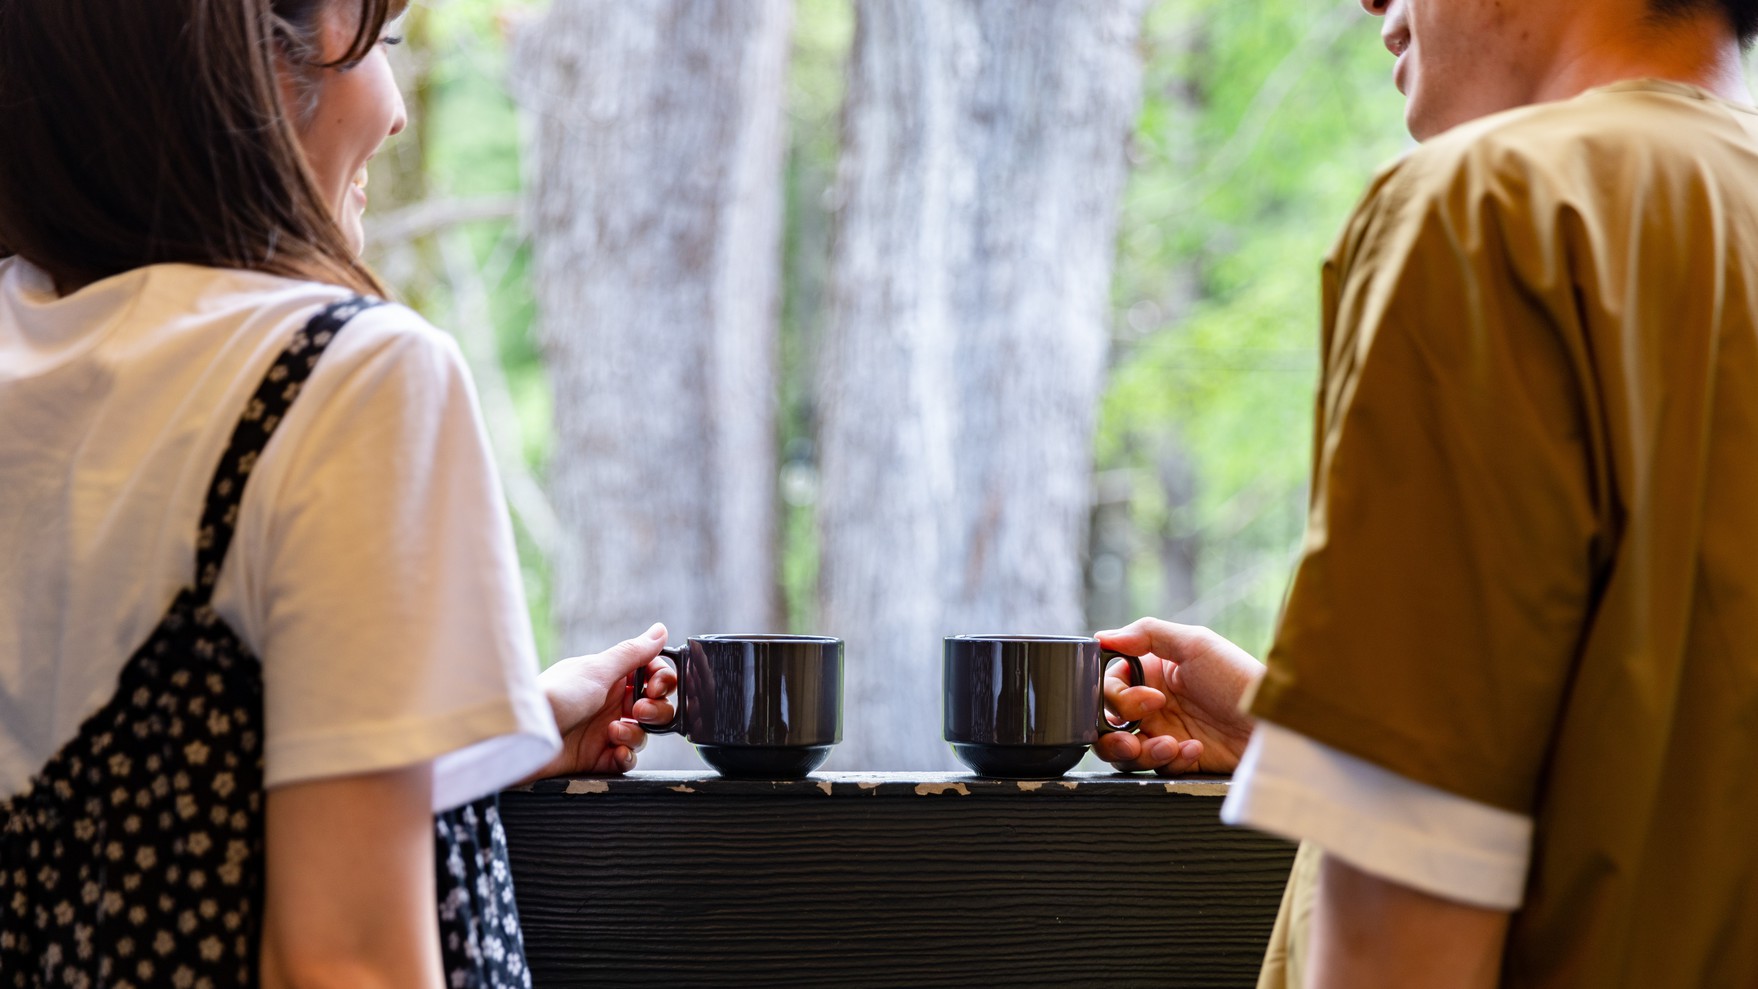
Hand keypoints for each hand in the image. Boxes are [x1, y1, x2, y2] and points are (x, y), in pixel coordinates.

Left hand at [522, 622, 677, 781]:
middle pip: (653, 706)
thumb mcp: (597, 670)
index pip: (651, 675)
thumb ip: (632, 652)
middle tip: (638, 711)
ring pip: (642, 733)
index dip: (661, 681)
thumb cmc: (555, 696)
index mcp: (610, 677)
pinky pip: (625, 759)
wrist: (524, 736)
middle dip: (655, 710)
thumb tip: (660, 629)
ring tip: (614, 733)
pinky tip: (616, 752)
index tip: (655, 687)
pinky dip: (626, 756)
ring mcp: (603, 731)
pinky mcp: (597, 757)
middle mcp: (609, 702)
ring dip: (636, 733)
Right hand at [1095, 617, 1261, 774]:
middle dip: (1115, 732)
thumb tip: (1102, 637)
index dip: (1117, 696)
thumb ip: (1147, 633)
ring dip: (1139, 751)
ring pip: (1122, 751)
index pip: (1109, 685)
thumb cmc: (1238, 679)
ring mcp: (1163, 732)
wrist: (1273, 724)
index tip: (1147, 698)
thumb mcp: (1196, 644)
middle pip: (1107, 722)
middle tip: (1139, 732)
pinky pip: (1155, 767)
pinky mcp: (1178, 759)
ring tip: (1168, 746)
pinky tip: (1195, 750)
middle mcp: (1153, 702)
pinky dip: (1171, 760)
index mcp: (1152, 671)